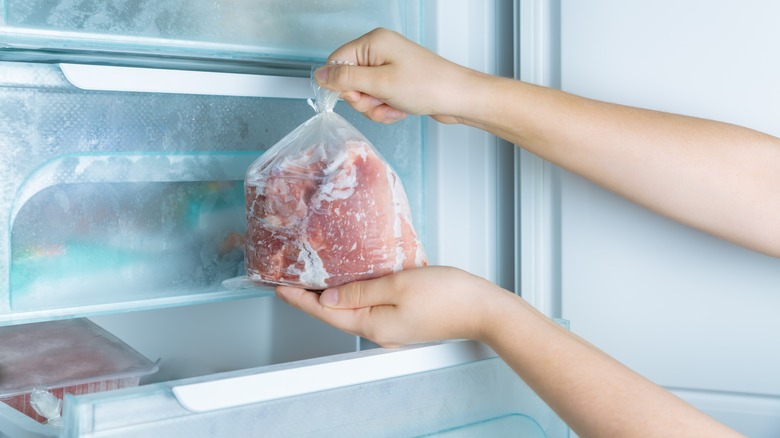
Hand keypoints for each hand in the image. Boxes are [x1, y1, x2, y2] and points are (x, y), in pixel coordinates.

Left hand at [275, 266, 507, 347]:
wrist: (483, 309)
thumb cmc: (448, 296)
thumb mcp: (398, 285)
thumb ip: (361, 291)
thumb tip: (329, 297)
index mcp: (373, 325)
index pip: (326, 312)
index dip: (301, 299)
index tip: (280, 286)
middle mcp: (379, 331)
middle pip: (336, 314)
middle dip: (311, 297)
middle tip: (292, 277)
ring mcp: (391, 327)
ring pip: (352, 310)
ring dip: (332, 295)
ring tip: (316, 277)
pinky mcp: (403, 319)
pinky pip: (369, 306)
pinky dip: (355, 293)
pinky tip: (353, 280)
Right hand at [314, 28, 480, 124]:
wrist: (459, 98)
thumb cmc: (427, 86)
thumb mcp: (380, 83)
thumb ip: (345, 79)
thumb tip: (319, 75)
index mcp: (373, 42)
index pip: (337, 62)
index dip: (341, 84)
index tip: (357, 97)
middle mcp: (379, 51)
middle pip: (349, 81)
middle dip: (362, 100)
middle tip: (380, 101)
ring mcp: (388, 66)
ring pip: (363, 94)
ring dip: (375, 107)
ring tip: (393, 107)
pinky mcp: (395, 81)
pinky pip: (377, 99)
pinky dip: (385, 109)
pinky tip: (399, 109)